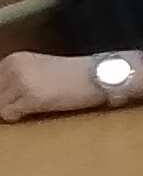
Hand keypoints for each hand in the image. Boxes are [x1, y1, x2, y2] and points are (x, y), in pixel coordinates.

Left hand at [0, 50, 121, 121]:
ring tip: (27, 109)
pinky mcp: (31, 97)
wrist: (100, 76)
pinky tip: (32, 111)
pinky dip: (17, 116)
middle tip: (21, 107)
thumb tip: (5, 96)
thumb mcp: (41, 70)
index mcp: (14, 59)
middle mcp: (13, 67)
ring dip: (9, 110)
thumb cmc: (76, 76)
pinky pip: (8, 114)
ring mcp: (21, 82)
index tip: (9, 101)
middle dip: (3, 103)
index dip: (2, 95)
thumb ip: (20, 78)